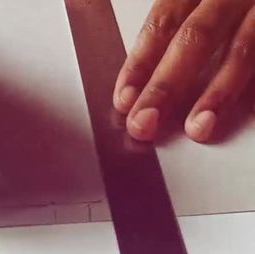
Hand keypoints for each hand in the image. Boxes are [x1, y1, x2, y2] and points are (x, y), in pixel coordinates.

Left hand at [114, 0, 254, 142]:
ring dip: (217, 92)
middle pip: (195, 36)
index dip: (141, 61)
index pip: (164, 19)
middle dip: (166, 85)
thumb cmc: (234, 4)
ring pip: (242, 48)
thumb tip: (141, 83)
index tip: (124, 99)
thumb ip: (181, 26)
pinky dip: (253, 89)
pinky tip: (240, 117)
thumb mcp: (203, 2)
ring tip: (198, 128)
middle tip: (144, 123)